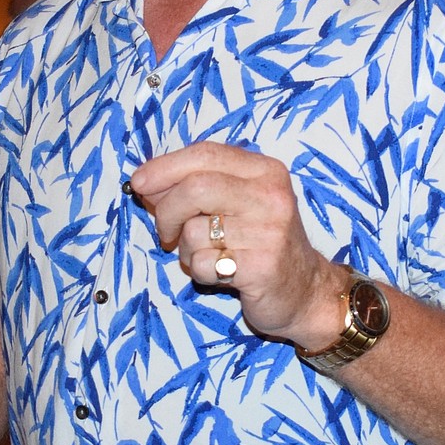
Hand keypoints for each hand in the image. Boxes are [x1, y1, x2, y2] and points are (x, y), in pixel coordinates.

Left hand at [129, 141, 344, 344]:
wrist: (304, 290)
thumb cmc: (260, 241)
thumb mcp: (235, 202)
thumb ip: (196, 185)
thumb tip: (146, 182)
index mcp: (264, 170)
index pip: (205, 153)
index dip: (165, 166)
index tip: (140, 183)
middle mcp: (271, 195)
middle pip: (196, 187)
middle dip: (167, 210)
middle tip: (166, 232)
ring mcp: (270, 231)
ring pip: (194, 230)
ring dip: (184, 248)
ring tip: (205, 255)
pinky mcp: (263, 267)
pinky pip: (204, 263)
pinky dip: (198, 270)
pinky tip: (218, 273)